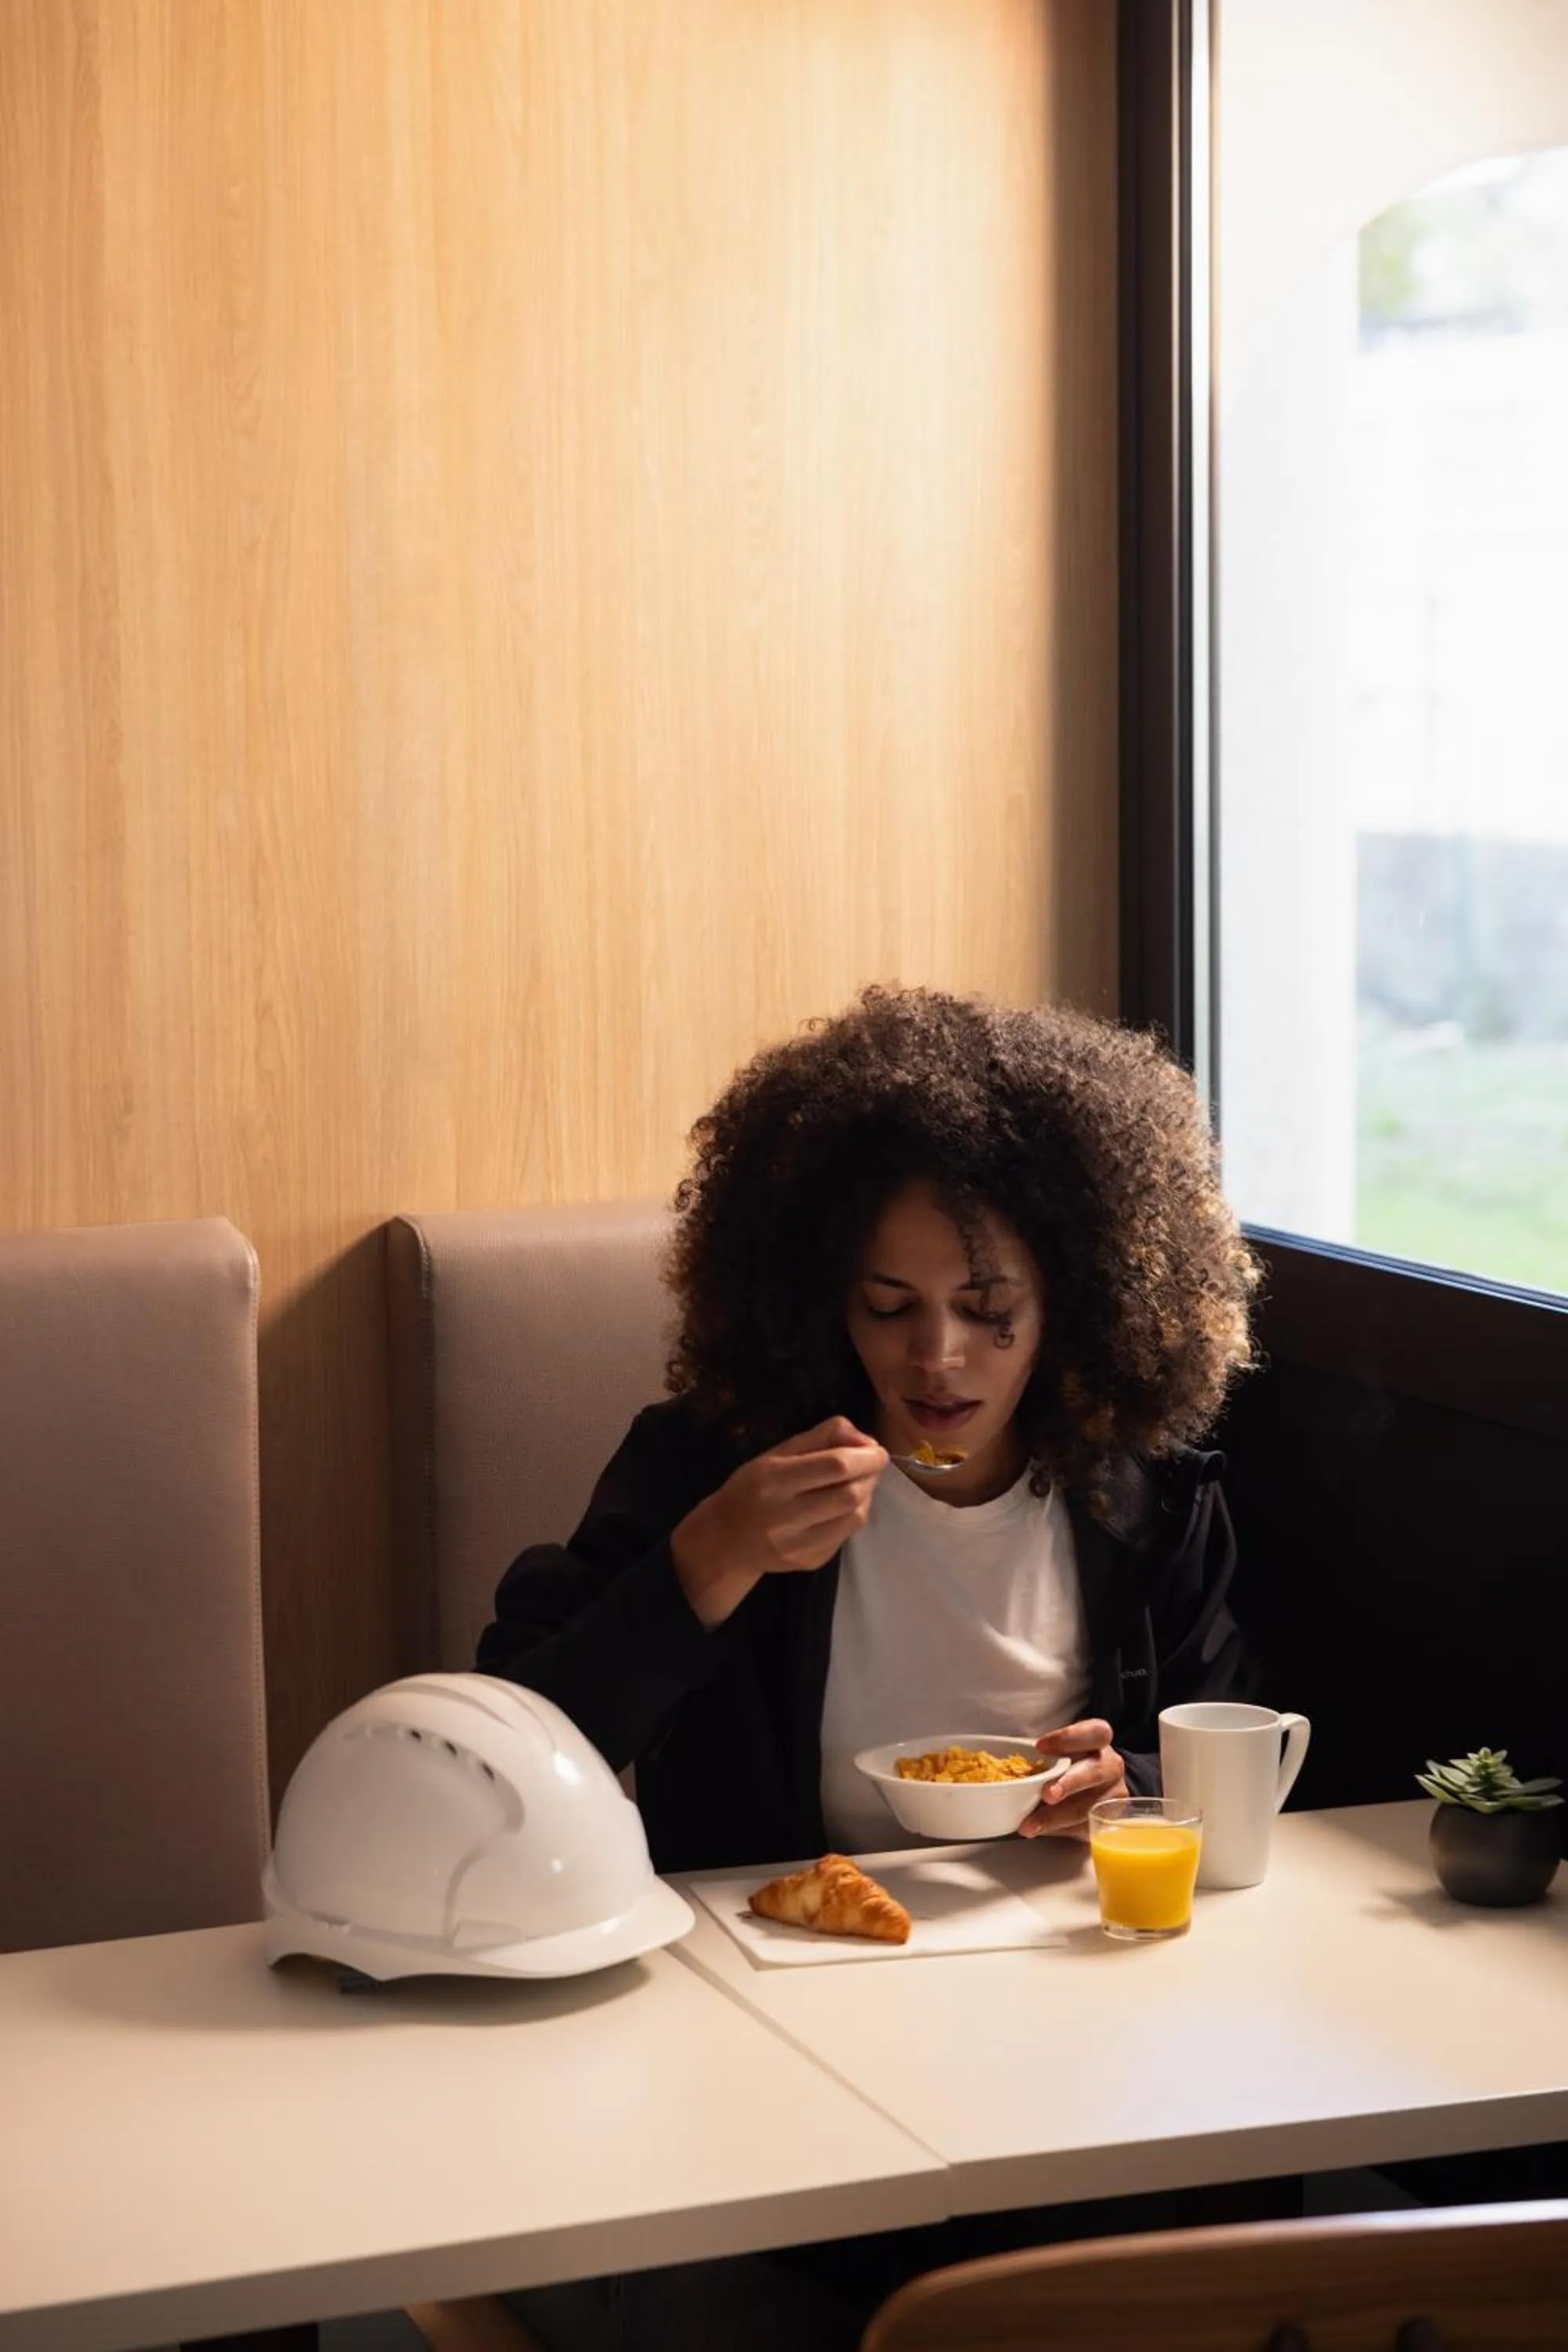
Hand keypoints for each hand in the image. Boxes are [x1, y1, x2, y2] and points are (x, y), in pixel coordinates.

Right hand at [671, 1416, 885, 1627]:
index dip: (865, 1457)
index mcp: (773, 1480)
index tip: (877, 1450)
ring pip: (854, 1517)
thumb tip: (865, 1440)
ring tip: (859, 1483)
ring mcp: (798, 1545)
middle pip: (849, 1494)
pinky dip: (854, 1515)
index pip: (834, 1467)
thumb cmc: (753, 1487)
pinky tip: (844, 1506)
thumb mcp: (777, 1453)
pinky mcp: (810, 1562)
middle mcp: (784, 1516)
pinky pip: (847, 1536)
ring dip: (866, 1496)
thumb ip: (821, 1437)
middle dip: (870, 1475)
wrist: (727, 1539)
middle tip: (871, 1465)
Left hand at [1016, 1718, 1127, 1838]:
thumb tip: (1010, 1775)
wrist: (1094, 1784)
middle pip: (1095, 1772)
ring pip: (1088, 1806)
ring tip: (1030, 1824)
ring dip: (1056, 1817)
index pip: (1095, 1733)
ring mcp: (1114, 1794)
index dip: (1070, 1738)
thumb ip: (1046, 1754)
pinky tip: (1042, 1831)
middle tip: (1046, 1794)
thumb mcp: (1062, 1748)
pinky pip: (1085, 1827)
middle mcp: (1112, 1766)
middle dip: (1068, 1784)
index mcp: (1099, 1739)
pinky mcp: (1109, 1821)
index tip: (1040, 1747)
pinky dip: (1059, 1830)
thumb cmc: (1070, 1760)